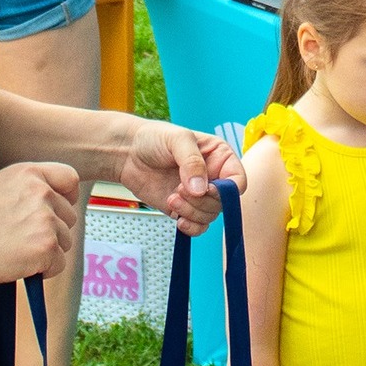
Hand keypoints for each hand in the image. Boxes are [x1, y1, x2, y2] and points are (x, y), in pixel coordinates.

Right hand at [0, 162, 79, 282]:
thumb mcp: (2, 186)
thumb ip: (30, 190)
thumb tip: (51, 206)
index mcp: (31, 174)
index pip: (70, 179)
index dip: (67, 197)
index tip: (59, 209)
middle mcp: (43, 193)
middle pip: (69, 216)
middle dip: (53, 230)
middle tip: (25, 238)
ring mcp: (46, 219)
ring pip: (65, 241)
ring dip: (47, 250)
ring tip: (17, 250)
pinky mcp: (46, 246)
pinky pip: (58, 263)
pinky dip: (43, 269)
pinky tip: (20, 264)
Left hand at [117, 120, 245, 234]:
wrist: (128, 153)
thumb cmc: (154, 138)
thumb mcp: (177, 140)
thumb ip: (192, 162)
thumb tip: (201, 189)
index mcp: (219, 157)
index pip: (238, 181)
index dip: (227, 190)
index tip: (207, 189)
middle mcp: (213, 177)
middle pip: (223, 202)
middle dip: (201, 201)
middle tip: (179, 189)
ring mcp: (198, 195)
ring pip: (210, 216)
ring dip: (191, 212)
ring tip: (172, 198)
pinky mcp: (184, 209)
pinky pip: (197, 227)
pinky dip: (190, 227)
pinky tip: (178, 218)